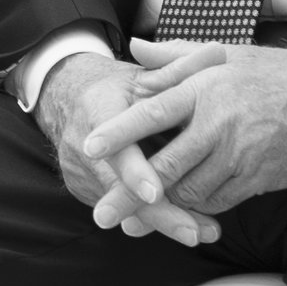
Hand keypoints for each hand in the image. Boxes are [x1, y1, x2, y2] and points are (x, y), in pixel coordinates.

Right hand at [33, 50, 220, 246]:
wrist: (68, 96)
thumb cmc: (118, 86)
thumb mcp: (144, 74)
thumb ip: (180, 68)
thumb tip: (218, 53)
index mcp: (95, 110)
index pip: (113, 146)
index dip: (133, 171)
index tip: (155, 192)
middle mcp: (81, 145)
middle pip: (118, 189)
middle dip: (159, 213)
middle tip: (195, 232)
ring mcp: (78, 171)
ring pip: (122, 206)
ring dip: (163, 221)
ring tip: (202, 232)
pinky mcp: (83, 188)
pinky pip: (119, 209)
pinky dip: (150, 219)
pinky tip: (183, 226)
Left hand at [81, 38, 286, 218]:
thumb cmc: (276, 72)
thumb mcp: (225, 54)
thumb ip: (175, 57)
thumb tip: (134, 50)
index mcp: (205, 90)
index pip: (152, 111)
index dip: (119, 131)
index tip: (89, 147)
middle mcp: (219, 125)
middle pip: (165, 166)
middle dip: (130, 193)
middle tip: (102, 214)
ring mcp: (241, 156)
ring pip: (191, 191)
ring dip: (162, 209)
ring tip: (134, 222)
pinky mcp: (260, 179)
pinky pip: (220, 202)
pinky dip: (196, 210)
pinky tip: (178, 216)